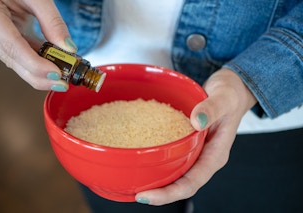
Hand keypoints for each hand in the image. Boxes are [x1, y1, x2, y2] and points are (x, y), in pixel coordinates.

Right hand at [0, 0, 76, 90]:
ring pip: (17, 61)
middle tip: (63, 83)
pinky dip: (38, 62)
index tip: (56, 73)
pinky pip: (20, 54)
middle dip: (40, 76)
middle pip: (13, 60)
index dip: (35, 64)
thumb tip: (68, 48)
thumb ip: (51, 20)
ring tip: (62, 77)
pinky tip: (54, 66)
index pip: (12, 46)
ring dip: (40, 72)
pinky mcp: (4, 38)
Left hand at [135, 68, 256, 204]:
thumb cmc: (230, 94)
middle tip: (136, 193)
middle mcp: (205, 158)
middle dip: (160, 193)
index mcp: (216, 155)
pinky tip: (144, 158)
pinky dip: (158, 161)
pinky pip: (173, 157)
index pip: (192, 183)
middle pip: (181, 184)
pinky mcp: (188, 143)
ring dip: (157, 181)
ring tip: (135, 183)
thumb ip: (212, 109)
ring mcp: (196, 152)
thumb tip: (197, 122)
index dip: (170, 193)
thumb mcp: (224, 97)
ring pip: (176, 173)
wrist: (231, 90)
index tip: (147, 196)